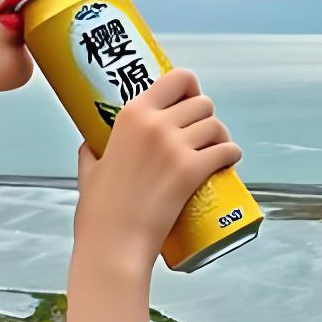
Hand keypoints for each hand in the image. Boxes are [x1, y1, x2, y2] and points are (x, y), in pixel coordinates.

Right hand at [71, 67, 242, 273]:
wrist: (113, 243)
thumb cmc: (99, 210)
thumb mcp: (89, 168)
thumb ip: (92, 149)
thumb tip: (92, 143)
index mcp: (132, 115)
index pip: (178, 78)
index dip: (190, 88)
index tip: (189, 101)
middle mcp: (156, 124)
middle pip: (203, 103)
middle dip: (206, 117)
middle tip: (202, 135)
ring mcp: (176, 147)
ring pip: (217, 126)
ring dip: (221, 137)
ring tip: (215, 150)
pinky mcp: (193, 170)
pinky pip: (228, 151)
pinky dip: (232, 155)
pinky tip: (228, 162)